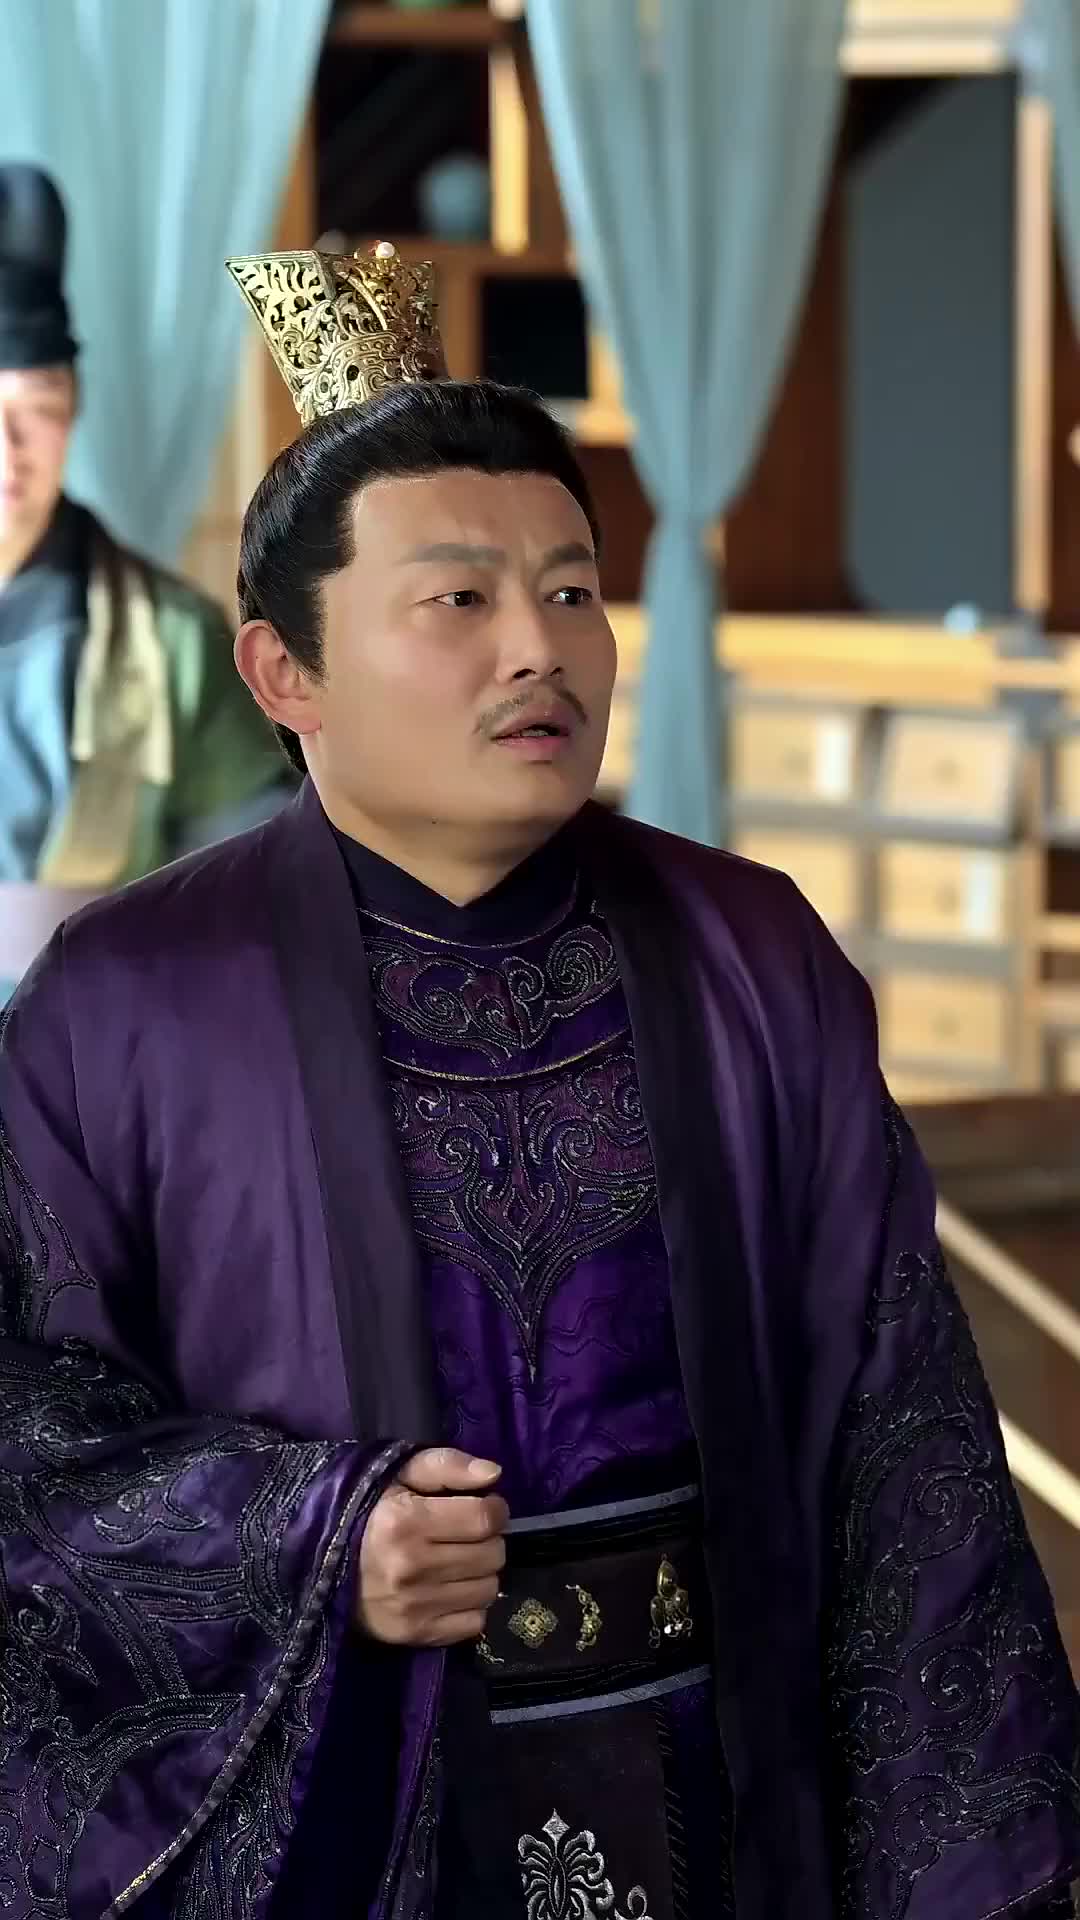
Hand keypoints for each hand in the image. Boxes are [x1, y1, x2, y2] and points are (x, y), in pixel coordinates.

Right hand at [357, 1447, 507, 1647]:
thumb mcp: (400, 1474)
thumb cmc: (370, 1512)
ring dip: (481, 1573)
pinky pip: (475, 1623)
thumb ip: (448, 1465)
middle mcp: (412, 1567)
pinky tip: (450, 1589)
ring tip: (458, 1561)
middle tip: (468, 1535)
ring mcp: (414, 1606)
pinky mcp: (416, 1635)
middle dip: (489, 1540)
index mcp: (406, 1521)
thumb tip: (494, 1474)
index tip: (485, 1507)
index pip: (485, 1518)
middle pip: (492, 1555)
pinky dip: (470, 1605)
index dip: (494, 1509)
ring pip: (488, 1589)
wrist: (324, 1567)